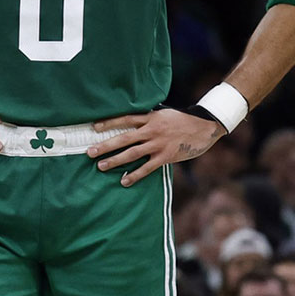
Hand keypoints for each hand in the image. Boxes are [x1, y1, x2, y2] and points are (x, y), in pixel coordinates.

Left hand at [87, 109, 220, 186]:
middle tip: (90, 152)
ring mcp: (158, 144)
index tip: (94, 127)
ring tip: (101, 166)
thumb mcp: (164, 114)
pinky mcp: (166, 156)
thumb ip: (149, 120)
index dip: (109, 123)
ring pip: (132, 153)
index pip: (126, 119)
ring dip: (115, 160)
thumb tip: (135, 124)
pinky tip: (124, 181)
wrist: (205, 127)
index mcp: (150, 118)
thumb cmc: (183, 121)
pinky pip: (147, 168)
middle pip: (124, 138)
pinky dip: (135, 175)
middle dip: (106, 145)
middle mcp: (152, 130)